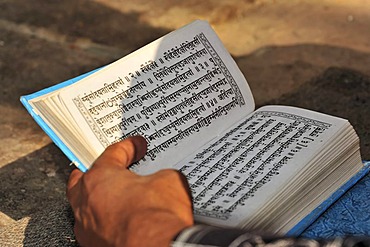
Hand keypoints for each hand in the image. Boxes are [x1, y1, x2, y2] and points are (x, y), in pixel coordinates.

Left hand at [67, 136, 193, 246]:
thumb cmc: (158, 218)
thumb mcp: (169, 180)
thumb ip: (160, 175)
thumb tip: (162, 181)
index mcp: (100, 178)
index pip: (112, 154)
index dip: (128, 147)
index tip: (137, 146)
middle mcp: (86, 203)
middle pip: (84, 180)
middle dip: (98, 171)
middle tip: (111, 167)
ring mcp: (87, 229)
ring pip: (85, 207)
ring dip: (99, 198)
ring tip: (116, 196)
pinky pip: (95, 228)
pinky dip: (105, 221)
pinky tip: (119, 221)